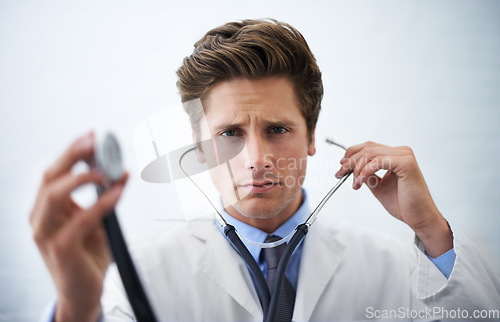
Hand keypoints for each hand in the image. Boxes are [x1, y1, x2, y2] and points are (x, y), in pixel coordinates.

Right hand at [29, 132, 127, 321]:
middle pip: (50, 176)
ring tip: (106, 170)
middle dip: (73, 155)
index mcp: (46, 208)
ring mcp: (47, 233)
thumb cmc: (87, 255)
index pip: (54, 172)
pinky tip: (117, 192)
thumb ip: (103, 197)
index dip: (71, 151)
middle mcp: (40, 218)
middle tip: (96, 142)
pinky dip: (102, 202)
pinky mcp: (61, 248)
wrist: (83, 292)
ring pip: (55, 194)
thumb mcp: (96, 220)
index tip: (91, 136)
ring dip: (83, 177)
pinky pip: (82, 218)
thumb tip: (121, 172)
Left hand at [335, 141, 452, 256]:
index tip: (341, 167)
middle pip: (367, 148)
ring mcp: (405, 156)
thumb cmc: (402, 204)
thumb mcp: (378, 185)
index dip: (351, 155)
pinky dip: (365, 172)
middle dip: (350, 161)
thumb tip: (350, 167)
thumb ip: (367, 174)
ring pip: (370, 154)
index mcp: (395, 155)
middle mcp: (401, 152)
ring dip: (357, 168)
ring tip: (355, 183)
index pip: (368, 147)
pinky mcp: (406, 163)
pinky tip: (360, 182)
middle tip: (340, 174)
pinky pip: (378, 162)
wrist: (418, 218)